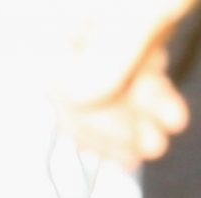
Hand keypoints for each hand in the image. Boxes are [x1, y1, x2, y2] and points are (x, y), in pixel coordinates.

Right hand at [53, 0, 196, 165]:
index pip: (58, 81)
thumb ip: (113, 49)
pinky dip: (147, 92)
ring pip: (108, 81)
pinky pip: (130, 66)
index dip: (90, 121)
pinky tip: (169, 113)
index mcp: (62, 17)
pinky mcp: (138, 20)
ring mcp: (107, 21)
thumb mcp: (149, 7)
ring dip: (135, 115)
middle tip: (148, 152)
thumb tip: (75, 98)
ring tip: (164, 138)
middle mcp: (78, 21)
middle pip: (79, 87)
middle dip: (114, 124)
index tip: (126, 148)